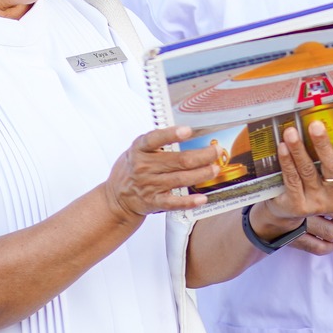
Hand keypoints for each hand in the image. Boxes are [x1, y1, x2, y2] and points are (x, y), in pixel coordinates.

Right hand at [103, 126, 222, 224]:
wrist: (116, 197)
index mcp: (139, 149)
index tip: (188, 130)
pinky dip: (189, 201)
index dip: (172, 134)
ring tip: (214, 169)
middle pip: (179, 161)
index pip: (155, 139)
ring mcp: (149, 185)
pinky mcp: (153, 202)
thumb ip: (157, 142)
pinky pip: (174, 202)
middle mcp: (144, 167)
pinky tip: (202, 198)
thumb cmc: (132, 168)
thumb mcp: (137, 150)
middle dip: (202, 156)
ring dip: (201, 174)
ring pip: (181, 179)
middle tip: (216, 151)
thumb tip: (187, 134)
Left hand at [252, 120, 332, 253]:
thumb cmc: (314, 187)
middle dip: (323, 144)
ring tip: (291, 132)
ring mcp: (318, 202)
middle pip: (332, 166)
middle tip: (315, 125)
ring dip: (299, 149)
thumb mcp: (330, 178)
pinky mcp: (299, 205)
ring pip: (308, 170)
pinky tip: (282, 147)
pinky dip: (287, 162)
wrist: (291, 214)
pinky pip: (292, 179)